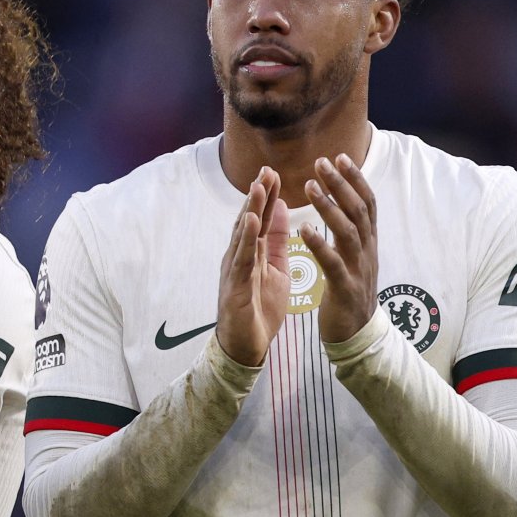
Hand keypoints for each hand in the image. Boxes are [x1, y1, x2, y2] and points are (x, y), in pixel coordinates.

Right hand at [216, 167, 288, 366]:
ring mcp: (234, 269)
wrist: (247, 347)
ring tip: (259, 186)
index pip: (260, 219)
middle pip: (249, 220)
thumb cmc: (259, 309)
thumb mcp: (276, 269)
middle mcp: (240, 256)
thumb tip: (282, 211)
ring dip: (250, 209)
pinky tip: (251, 220)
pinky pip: (241, 258)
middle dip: (258, 195)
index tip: (274, 173)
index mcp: (252, 253)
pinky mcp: (234, 285)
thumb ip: (277, 241)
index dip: (267, 196)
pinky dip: (246, 237)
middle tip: (266, 169)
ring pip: (242, 234)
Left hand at [303, 154, 378, 345]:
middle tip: (322, 162)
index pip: (367, 204)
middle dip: (341, 184)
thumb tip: (348, 206)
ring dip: (329, 206)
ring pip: (348, 232)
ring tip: (310, 186)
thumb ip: (352, 235)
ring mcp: (359, 270)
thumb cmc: (350, 295)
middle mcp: (368, 252)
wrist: (357, 336)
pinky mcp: (345, 289)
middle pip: (359, 211)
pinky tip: (303, 228)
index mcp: (369, 244)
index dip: (356, 179)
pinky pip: (333, 262)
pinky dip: (319, 243)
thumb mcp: (356, 260)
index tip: (340, 157)